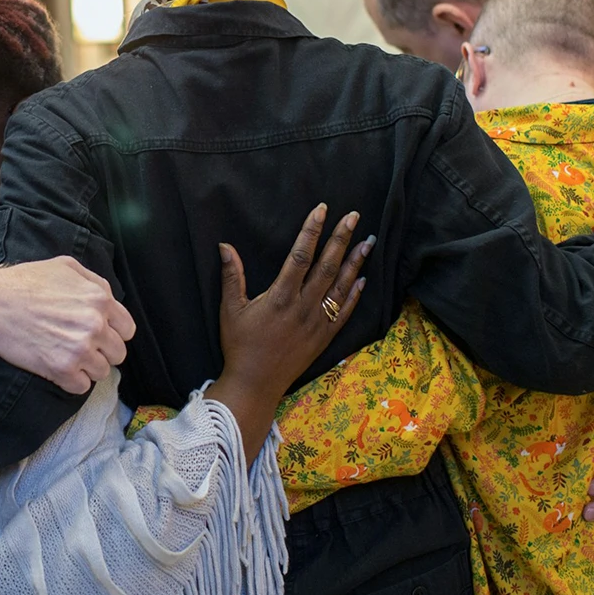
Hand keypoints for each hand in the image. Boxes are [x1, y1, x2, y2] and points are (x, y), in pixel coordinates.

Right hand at [0, 257, 135, 393]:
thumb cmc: (27, 281)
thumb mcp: (68, 267)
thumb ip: (95, 282)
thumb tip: (110, 300)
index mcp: (100, 299)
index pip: (127, 330)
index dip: (114, 332)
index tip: (101, 334)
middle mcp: (95, 325)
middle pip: (118, 353)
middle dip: (103, 351)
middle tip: (83, 346)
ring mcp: (80, 349)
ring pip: (102, 372)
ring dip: (87, 367)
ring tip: (69, 356)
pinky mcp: (61, 369)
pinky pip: (82, 387)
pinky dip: (72, 381)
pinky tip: (59, 367)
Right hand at [207, 204, 370, 460]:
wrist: (255, 384)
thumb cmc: (239, 345)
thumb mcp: (230, 309)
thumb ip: (231, 275)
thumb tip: (225, 245)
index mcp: (280, 296)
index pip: (301, 255)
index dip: (311, 230)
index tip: (321, 210)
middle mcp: (303, 307)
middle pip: (327, 266)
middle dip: (341, 238)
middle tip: (354, 216)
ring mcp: (317, 323)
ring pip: (341, 287)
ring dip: (355, 262)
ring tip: (368, 241)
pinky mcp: (324, 338)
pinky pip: (345, 313)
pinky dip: (355, 295)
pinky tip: (363, 279)